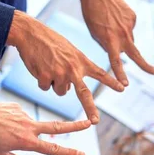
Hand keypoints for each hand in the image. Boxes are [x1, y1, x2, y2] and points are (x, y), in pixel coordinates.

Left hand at [0, 103, 90, 154]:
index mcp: (26, 142)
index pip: (53, 149)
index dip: (69, 153)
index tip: (83, 154)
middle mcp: (28, 127)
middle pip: (58, 127)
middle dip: (75, 126)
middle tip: (89, 123)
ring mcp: (23, 115)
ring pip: (31, 124)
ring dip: (22, 130)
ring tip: (1, 132)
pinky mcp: (16, 106)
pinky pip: (19, 116)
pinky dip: (13, 122)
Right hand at [7, 11, 123, 122]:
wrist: (31, 33)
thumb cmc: (50, 41)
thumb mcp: (69, 51)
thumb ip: (75, 69)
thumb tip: (68, 90)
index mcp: (81, 61)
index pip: (100, 73)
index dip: (111, 81)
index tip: (122, 88)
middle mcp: (73, 69)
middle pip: (84, 94)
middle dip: (90, 109)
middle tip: (95, 121)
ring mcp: (59, 74)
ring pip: (60, 92)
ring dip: (54, 84)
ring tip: (49, 67)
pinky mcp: (45, 77)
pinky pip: (45, 88)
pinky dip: (42, 81)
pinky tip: (40, 67)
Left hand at [77, 0, 153, 84]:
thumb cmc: (93, 15)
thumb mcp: (96, 34)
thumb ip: (108, 46)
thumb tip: (120, 53)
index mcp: (110, 41)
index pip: (116, 62)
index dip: (120, 74)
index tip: (125, 84)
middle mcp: (122, 35)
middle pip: (136, 55)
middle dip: (145, 66)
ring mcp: (129, 26)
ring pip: (130, 39)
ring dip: (123, 37)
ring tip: (111, 24)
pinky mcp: (133, 18)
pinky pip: (130, 27)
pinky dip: (125, 25)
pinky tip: (117, 17)